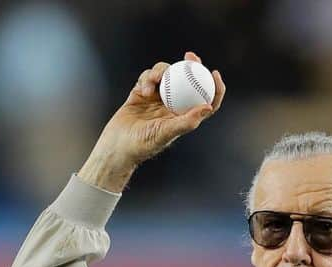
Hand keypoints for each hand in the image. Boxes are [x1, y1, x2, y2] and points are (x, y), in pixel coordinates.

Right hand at [78, 51, 225, 191]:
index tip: (214, 72)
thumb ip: (186, 121)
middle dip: (191, 66)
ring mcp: (157, 98)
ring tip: (153, 80)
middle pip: (187, 81)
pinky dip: (146, 79)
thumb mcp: (166, 132)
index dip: (214, 87)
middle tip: (190, 56)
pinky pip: (148, 77)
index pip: (205, 100)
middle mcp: (172, 106)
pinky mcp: (142, 93)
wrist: (117, 145)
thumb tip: (208, 107)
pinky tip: (143, 91)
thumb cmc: (143, 144)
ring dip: (160, 72)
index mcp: (184, 117)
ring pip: (166, 75)